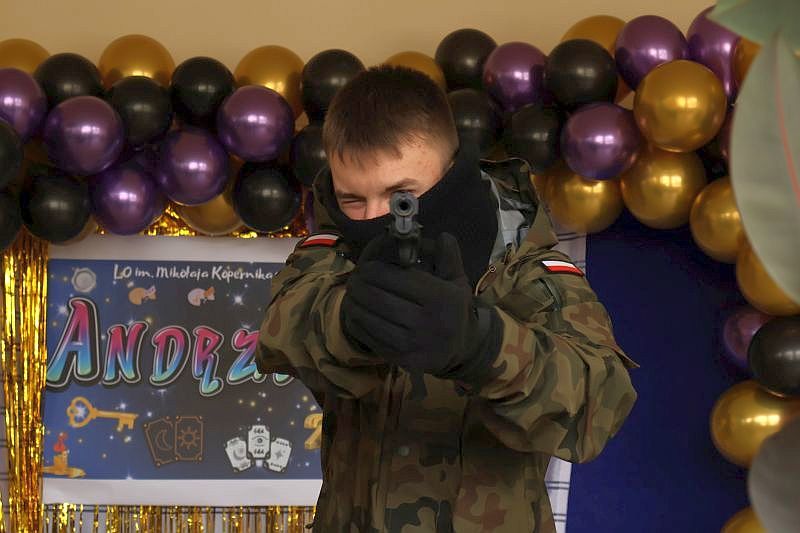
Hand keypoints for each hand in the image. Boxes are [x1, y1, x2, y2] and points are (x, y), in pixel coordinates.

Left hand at [341, 232, 499, 378]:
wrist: (461, 350)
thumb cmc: (454, 309)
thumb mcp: (457, 281)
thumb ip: (449, 257)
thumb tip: (442, 235)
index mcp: (441, 298)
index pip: (396, 278)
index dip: (374, 269)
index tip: (366, 266)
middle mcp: (427, 322)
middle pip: (378, 298)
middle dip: (359, 285)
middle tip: (354, 278)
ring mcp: (413, 343)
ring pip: (370, 319)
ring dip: (354, 303)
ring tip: (351, 294)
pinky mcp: (401, 359)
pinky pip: (370, 338)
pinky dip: (357, 323)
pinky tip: (355, 314)